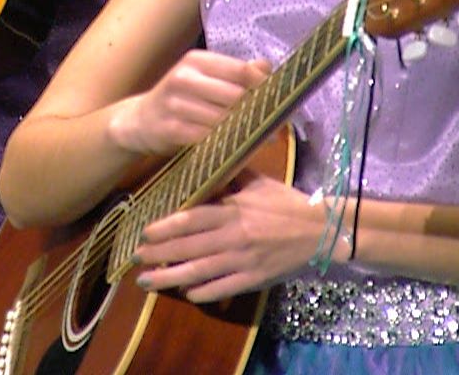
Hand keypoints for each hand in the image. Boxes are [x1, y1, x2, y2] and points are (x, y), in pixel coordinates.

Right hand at [107, 50, 269, 157]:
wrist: (139, 120)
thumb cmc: (180, 99)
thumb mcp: (203, 77)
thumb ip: (235, 72)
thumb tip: (268, 67)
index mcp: (196, 61)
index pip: (240, 70)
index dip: (264, 86)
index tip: (282, 100)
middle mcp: (184, 77)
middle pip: (234, 95)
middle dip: (257, 112)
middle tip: (276, 125)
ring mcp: (174, 104)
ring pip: (222, 119)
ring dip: (244, 131)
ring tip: (262, 139)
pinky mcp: (170, 128)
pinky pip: (206, 137)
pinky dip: (223, 143)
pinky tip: (237, 148)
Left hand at [134, 169, 323, 303]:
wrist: (323, 230)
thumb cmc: (286, 203)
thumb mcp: (256, 182)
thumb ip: (228, 176)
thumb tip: (202, 164)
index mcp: (233, 210)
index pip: (191, 220)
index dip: (165, 228)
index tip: (144, 232)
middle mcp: (234, 237)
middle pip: (188, 248)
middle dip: (158, 255)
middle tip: (135, 258)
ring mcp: (244, 260)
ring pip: (200, 272)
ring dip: (170, 278)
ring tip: (147, 281)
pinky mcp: (256, 279)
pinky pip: (224, 288)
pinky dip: (203, 292)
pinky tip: (186, 293)